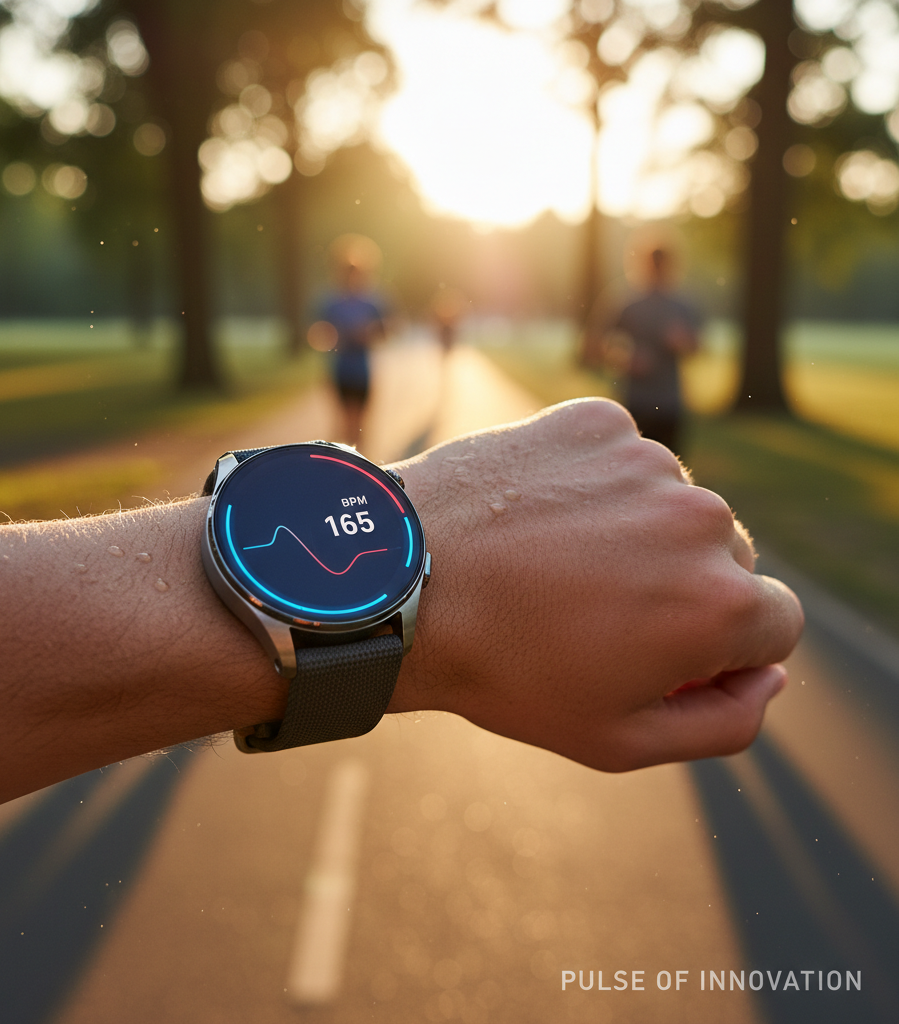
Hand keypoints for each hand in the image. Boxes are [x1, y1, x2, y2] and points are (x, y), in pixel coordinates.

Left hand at [392, 398, 802, 770]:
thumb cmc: (504, 670)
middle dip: (681, 588)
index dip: (722, 647)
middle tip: (595, 610)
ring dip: (636, 533)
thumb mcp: (618, 738)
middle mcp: (699, 519)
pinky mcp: (595, 423)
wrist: (400, 584)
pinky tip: (540, 516)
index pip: (775, 622)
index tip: (663, 650)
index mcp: (720, 604)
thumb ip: (725, 722)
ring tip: (555, 564)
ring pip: (673, 505)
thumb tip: (769, 673)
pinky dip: (594, 486)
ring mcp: (646, 461)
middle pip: (728, 559)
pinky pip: (622, 460)